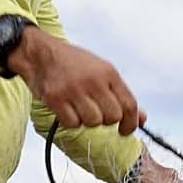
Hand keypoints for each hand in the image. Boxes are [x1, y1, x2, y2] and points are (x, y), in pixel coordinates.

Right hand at [7, 26, 144, 134]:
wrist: (40, 52)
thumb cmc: (73, 64)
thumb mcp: (102, 71)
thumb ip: (121, 95)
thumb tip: (142, 119)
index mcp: (109, 72)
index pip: (130, 105)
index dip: (131, 123)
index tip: (126, 130)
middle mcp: (93, 81)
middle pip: (113, 117)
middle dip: (107, 120)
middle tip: (96, 112)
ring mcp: (74, 90)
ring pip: (94, 122)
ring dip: (88, 120)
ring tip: (80, 108)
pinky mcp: (55, 98)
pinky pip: (73, 124)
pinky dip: (71, 121)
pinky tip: (67, 109)